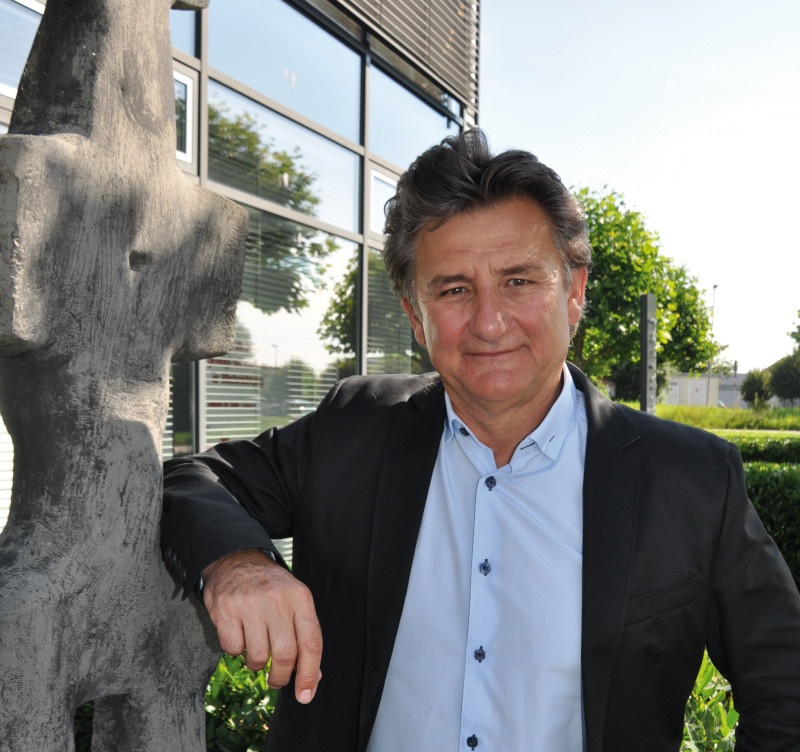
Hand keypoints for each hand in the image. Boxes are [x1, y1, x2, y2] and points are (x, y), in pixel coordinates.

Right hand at [201, 549, 322, 703]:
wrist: (236, 560)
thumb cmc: (270, 587)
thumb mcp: (294, 602)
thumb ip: (305, 636)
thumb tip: (313, 678)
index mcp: (300, 597)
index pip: (311, 642)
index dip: (309, 674)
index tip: (306, 695)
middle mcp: (277, 599)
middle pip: (285, 654)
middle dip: (280, 677)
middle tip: (276, 680)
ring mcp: (250, 604)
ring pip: (257, 657)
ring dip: (256, 663)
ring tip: (256, 648)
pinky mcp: (226, 610)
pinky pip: (233, 650)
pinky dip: (236, 651)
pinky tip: (239, 634)